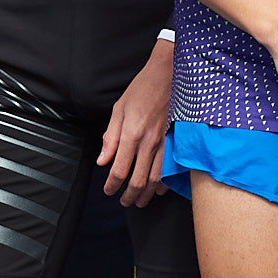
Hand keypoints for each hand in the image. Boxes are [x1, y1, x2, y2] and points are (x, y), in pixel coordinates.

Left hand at [100, 36, 173, 205]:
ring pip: (156, 179)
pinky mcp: (175, 142)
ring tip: (139, 201)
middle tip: (123, 202)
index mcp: (131, 133)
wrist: (168, 75)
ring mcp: (165, 143)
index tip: (108, 190)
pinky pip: (170, 169)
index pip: (119, 169)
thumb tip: (102, 161)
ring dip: (146, 194)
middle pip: (138, 180)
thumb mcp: (118, 109)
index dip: (112, 185)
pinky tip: (158, 189)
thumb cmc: (142, 89)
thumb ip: (110, 137)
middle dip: (129, 195)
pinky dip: (164, 183)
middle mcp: (149, 142)